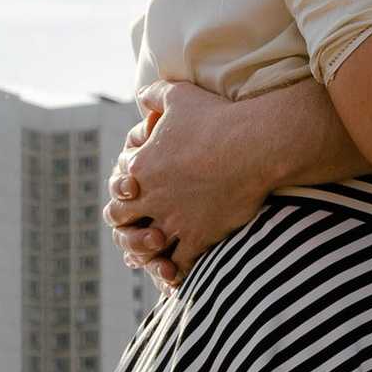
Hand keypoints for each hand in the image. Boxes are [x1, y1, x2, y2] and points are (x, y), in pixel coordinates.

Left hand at [104, 77, 272, 284]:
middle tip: (137, 225)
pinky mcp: (198, 237)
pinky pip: (179, 264)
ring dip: (147, 252)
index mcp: (141, 167)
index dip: (124, 188)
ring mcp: (173, 220)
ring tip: (154, 255)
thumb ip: (154, 94)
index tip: (136, 191)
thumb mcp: (179, 95)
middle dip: (126, 223)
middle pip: (121, 219)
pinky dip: (174, 272)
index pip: (118, 185)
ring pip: (147, 247)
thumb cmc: (218, 118)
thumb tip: (141, 95)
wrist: (254, 145)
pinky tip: (177, 276)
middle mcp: (151, 197)